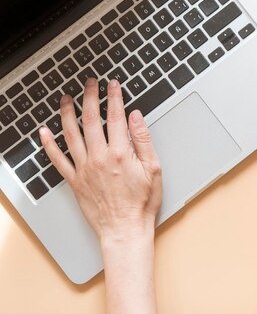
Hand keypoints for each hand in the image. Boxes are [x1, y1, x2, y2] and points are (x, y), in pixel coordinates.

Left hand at [40, 78, 161, 313]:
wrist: (125, 229)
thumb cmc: (142, 203)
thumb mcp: (154, 169)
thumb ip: (143, 140)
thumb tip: (136, 117)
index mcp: (121, 154)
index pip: (116, 117)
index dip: (114, 97)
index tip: (113, 85)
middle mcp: (99, 158)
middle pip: (91, 120)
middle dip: (90, 98)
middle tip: (90, 83)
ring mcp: (84, 169)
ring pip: (71, 135)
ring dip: (67, 113)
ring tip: (67, 98)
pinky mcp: (75, 181)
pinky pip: (57, 160)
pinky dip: (49, 145)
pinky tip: (45, 132)